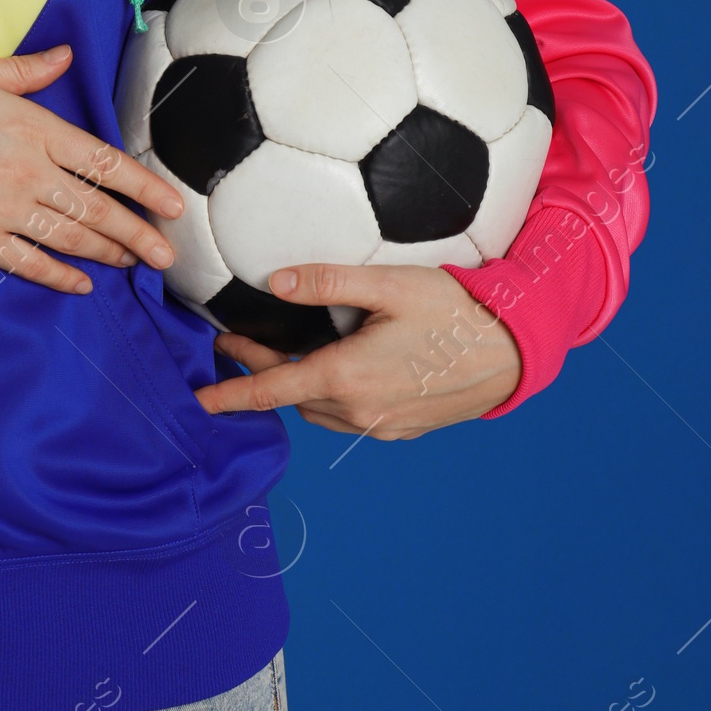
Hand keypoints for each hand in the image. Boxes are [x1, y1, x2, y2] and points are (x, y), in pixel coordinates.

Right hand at [0, 45, 183, 293]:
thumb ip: (26, 70)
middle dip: (138, 234)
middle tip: (168, 254)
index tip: (172, 205)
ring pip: (72, 239)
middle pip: (97, 210)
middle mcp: (29, 174)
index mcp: (33, 129)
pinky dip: (59, 277)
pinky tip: (82, 285)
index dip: (143, 186)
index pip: (103, 161)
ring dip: (109, 254)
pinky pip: (30, 263)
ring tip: (135, 264)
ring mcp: (6, 212)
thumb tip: (66, 56)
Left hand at [194, 263, 522, 435]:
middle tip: (233, 345)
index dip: (232, 393)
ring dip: (295, 388)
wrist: (510, 354)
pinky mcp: (400, 429)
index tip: (199, 399)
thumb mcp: (388, 285)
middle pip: (292, 397)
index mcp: (348, 376)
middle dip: (259, 374)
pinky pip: (349, 418)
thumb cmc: (452, 312)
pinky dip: (328, 398)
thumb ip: (328, 281)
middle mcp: (359, 410)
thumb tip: (275, 281)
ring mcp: (381, 425)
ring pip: (319, 411)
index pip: (272, 389)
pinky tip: (334, 371)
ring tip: (281, 356)